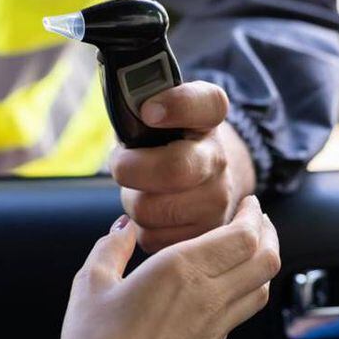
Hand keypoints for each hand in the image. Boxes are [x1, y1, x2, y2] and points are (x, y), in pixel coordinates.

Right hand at [52, 196, 279, 338]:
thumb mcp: (91, 283)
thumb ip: (112, 247)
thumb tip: (124, 227)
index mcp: (181, 270)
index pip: (243, 235)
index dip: (253, 215)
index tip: (249, 204)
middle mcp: (207, 298)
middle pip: (265, 260)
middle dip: (268, 234)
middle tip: (258, 221)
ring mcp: (214, 330)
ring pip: (261, 290)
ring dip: (262, 264)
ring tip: (249, 251)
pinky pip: (238, 317)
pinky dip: (242, 294)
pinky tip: (222, 290)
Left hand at [110, 81, 256, 252]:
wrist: (201, 177)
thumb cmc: (164, 141)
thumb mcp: (156, 112)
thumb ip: (137, 101)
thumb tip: (119, 104)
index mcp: (208, 118)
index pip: (206, 103)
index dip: (177, 105)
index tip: (149, 111)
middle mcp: (219, 158)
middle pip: (172, 169)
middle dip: (131, 168)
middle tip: (122, 164)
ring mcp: (218, 200)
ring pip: (151, 209)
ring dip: (133, 201)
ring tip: (141, 189)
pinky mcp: (204, 234)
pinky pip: (152, 237)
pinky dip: (141, 227)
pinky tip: (152, 212)